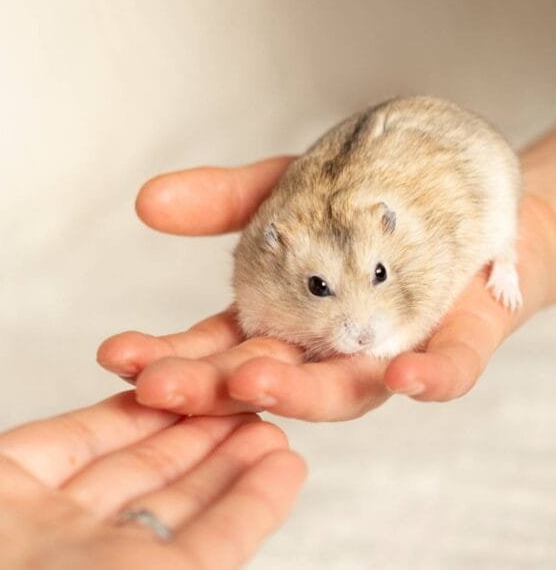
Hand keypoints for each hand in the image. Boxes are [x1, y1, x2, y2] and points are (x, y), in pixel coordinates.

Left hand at [0, 315, 304, 568]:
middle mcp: (41, 544)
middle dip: (193, 430)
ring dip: (233, 462)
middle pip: (139, 476)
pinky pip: (213, 551)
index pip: (75, 446)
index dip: (124, 411)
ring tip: (280, 413)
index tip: (164, 379)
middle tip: (242, 387)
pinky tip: (287, 458)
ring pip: (184, 508)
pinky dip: (254, 508)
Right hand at [98, 140, 555, 420]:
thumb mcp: (283, 192)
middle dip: (208, 389)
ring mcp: (386, 350)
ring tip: (253, 382)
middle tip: (159, 387)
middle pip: (261, 381)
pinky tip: (405, 376)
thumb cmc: (367, 203)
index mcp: (278, 320)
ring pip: (341, 391)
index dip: (167, 355)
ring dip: (298, 393)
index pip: (212, 350)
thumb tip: (145, 202)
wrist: (467, 190)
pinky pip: (446, 370)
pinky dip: (428, 378)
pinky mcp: (454, 343)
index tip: (116, 354)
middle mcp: (324, 347)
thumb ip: (221, 202)